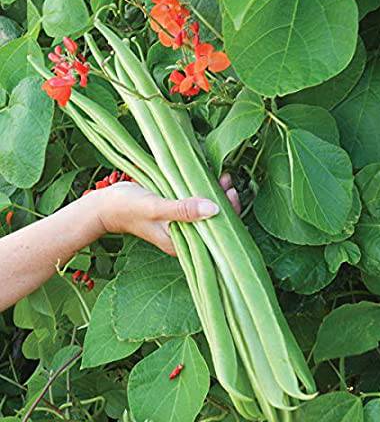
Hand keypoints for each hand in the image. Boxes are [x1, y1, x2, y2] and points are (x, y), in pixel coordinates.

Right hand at [96, 173, 239, 255]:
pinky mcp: (176, 212)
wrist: (105, 204)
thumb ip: (183, 210)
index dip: (227, 217)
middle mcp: (184, 236)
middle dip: (224, 204)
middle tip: (228, 183)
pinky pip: (195, 203)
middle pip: (212, 223)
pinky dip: (203, 192)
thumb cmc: (127, 208)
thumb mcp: (156, 208)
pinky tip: (209, 179)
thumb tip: (213, 209)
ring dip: (216, 196)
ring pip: (205, 212)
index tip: (231, 196)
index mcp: (181, 243)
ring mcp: (180, 224)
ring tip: (223, 178)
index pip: (213, 235)